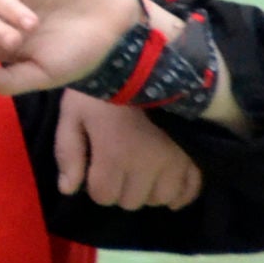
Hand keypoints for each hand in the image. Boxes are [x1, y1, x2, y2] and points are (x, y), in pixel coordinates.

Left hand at [52, 90, 202, 209]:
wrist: (149, 61)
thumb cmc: (106, 86)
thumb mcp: (74, 112)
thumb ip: (68, 152)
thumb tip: (68, 189)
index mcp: (116, 155)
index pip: (103, 196)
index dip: (95, 184)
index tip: (97, 166)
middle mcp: (149, 165)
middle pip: (131, 201)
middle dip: (120, 187)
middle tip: (117, 165)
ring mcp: (176, 161)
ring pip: (160, 199)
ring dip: (147, 190)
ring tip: (140, 169)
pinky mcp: (195, 154)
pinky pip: (190, 190)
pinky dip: (177, 192)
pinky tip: (165, 179)